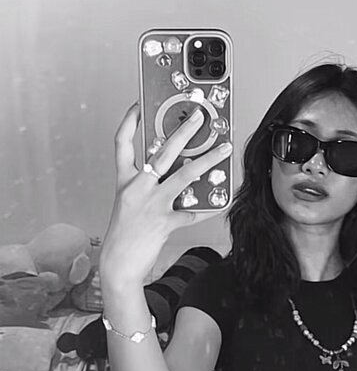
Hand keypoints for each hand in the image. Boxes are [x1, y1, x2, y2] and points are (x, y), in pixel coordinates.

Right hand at [99, 102, 231, 286]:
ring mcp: (151, 203)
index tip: (139, 105)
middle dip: (184, 130)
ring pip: (185, 174)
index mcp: (125, 181)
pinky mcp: (164, 221)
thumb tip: (176, 171)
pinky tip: (220, 201)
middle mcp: (137, 187)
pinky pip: (193, 212)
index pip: (122, 143)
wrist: (118, 265)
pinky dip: (208, 207)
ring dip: (208, 159)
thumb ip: (149, 186)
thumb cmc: (124, 235)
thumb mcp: (129, 203)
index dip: (130, 121)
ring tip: (224, 148)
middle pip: (162, 150)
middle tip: (199, 117)